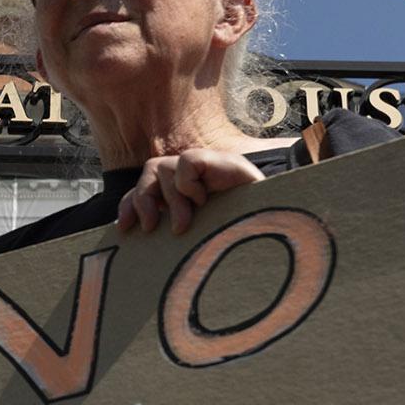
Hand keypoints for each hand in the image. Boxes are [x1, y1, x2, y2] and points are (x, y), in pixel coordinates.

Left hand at [117, 148, 265, 234]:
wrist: (279, 230)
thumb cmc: (236, 242)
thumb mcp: (196, 240)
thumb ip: (171, 232)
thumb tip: (136, 238)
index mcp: (182, 195)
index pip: (144, 189)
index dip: (129, 205)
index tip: (125, 228)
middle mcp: (192, 177)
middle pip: (149, 173)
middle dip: (144, 202)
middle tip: (154, 229)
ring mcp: (208, 167)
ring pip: (162, 167)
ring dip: (170, 199)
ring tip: (186, 223)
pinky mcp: (222, 161)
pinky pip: (188, 162)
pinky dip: (189, 184)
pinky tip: (203, 201)